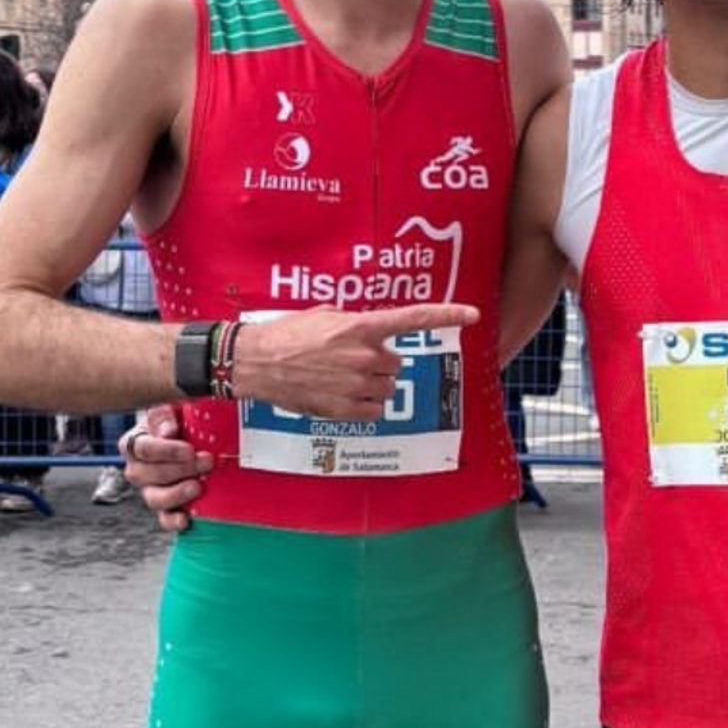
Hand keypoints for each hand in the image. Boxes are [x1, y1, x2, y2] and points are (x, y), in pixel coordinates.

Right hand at [124, 404, 211, 533]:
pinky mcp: (165, 507)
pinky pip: (163, 519)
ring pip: (153, 498)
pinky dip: (173, 521)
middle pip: (148, 475)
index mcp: (135, 443)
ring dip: (177, 494)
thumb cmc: (180, 422)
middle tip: (206, 461)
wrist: (194, 439)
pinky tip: (186, 518)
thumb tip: (168, 431)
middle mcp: (137, 469)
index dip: (166, 451)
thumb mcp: (172, 410)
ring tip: (198, 487)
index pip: (143, 448)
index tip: (190, 449)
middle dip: (180, 469)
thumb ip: (165, 415)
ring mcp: (150, 489)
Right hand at [234, 302, 478, 419]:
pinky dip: (364, 406)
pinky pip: (375, 411)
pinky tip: (340, 396)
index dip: (447, 315)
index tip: (472, 315)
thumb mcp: (323, 315)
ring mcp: (357, 385)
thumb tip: (368, 331)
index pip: (414, 319)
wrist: (255, 362)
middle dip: (379, 363)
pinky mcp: (346, 409)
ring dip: (372, 385)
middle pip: (396, 363)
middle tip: (349, 360)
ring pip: (387, 389)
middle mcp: (366, 356)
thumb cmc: (286, 334)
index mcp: (361, 327)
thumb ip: (354, 322)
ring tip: (340, 378)